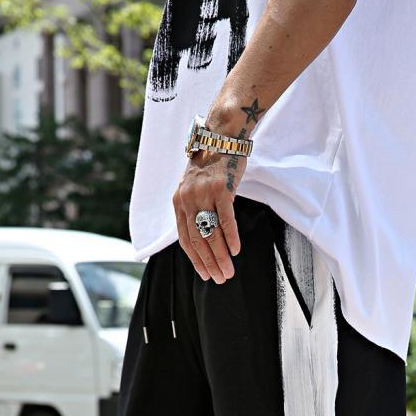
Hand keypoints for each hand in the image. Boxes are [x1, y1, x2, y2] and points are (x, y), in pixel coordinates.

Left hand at [173, 149, 246, 283]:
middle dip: (209, 263)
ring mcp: (204, 193)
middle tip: (220, 279)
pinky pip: (225, 218)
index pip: (185, 239)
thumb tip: (204, 235)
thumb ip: (196, 209)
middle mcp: (188, 199)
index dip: (195, 260)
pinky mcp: (221, 188)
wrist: (221, 136)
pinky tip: (235, 251)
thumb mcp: (195, 187)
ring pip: (211, 233)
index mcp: (179, 202)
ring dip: (220, 256)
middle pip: (198, 239)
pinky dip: (231, 237)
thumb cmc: (212, 164)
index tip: (205, 275)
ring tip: (229, 271)